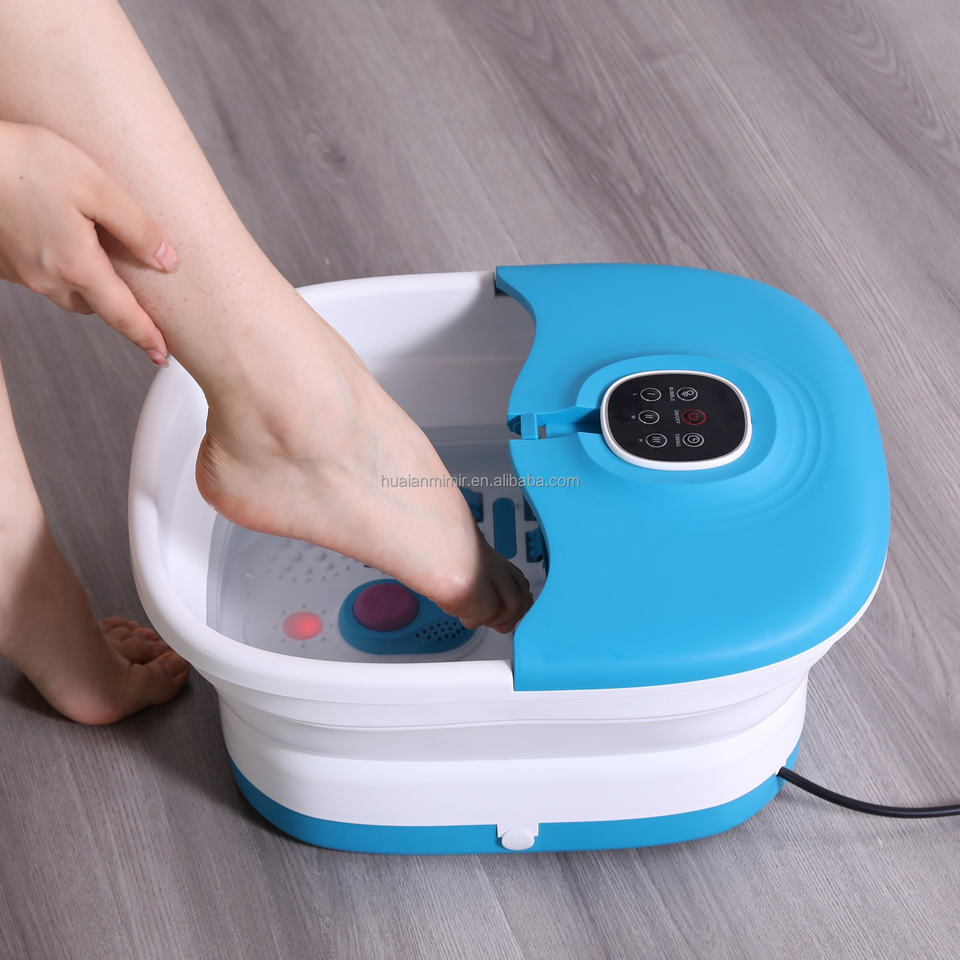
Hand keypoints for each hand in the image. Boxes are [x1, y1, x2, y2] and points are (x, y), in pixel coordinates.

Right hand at [0, 120, 176, 363]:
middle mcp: (47, 278)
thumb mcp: (96, 186)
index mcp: (76, 266)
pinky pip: (40, 276)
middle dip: (117, 305)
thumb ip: (137, 228)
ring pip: (66, 292)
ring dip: (86, 284)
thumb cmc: (26, 161)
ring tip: (99, 261)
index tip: (164, 357)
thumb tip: (167, 261)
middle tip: (139, 300)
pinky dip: (57, 266)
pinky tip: (59, 239)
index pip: (122, 315)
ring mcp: (20, 272)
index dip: (146, 336)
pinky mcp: (2, 262)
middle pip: (95, 305)